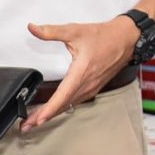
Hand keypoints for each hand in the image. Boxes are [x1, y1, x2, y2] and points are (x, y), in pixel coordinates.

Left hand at [22, 16, 139, 130]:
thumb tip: (33, 28)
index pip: (63, 95)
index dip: (49, 109)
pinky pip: (75, 101)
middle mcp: (87, 84)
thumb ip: (51, 31)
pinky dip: (62, 108)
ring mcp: (91, 88)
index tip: (38, 119)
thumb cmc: (105, 37)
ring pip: (69, 105)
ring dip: (52, 114)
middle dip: (44, 117)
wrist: (126, 39)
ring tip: (36, 120)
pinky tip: (54, 110)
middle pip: (63, 105)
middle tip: (27, 125)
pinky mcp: (93, 88)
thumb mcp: (74, 31)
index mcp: (81, 72)